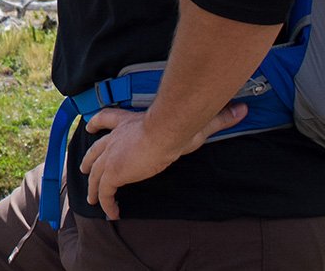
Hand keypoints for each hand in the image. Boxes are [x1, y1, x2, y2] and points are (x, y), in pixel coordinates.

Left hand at [79, 102, 245, 220]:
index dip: (97, 123)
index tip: (90, 127)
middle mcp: (115, 138)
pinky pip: (104, 192)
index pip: (107, 118)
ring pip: (94, 172)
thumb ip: (218, 118)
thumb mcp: (196, 122)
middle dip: (88, 158)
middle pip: (95, 148)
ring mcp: (111, 156)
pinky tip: (111, 213)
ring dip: (92, 184)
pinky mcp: (112, 174)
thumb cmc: (179, 124)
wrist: (165, 131)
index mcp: (129, 121)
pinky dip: (105, 202)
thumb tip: (242, 110)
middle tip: (83, 166)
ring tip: (91, 197)